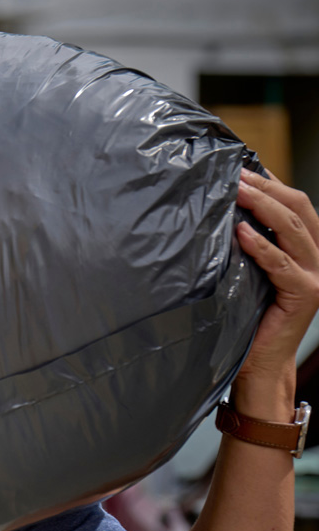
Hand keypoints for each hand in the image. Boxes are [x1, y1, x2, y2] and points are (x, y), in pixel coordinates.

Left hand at [233, 168, 318, 415]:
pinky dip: (261, 247)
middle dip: (267, 187)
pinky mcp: (304, 296)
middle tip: (235, 174)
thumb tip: (221, 211)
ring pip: (293, 230)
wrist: (259, 363)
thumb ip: (247, 244)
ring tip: (238, 191)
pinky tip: (241, 233)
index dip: (271, 182)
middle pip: (298, 209)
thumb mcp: (247, 272)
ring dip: (263, 207)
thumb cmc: (247, 316)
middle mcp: (318, 258)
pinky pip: (281, 265)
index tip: (240, 167)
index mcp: (307, 248)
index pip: (295, 204)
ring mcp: (315, 276)